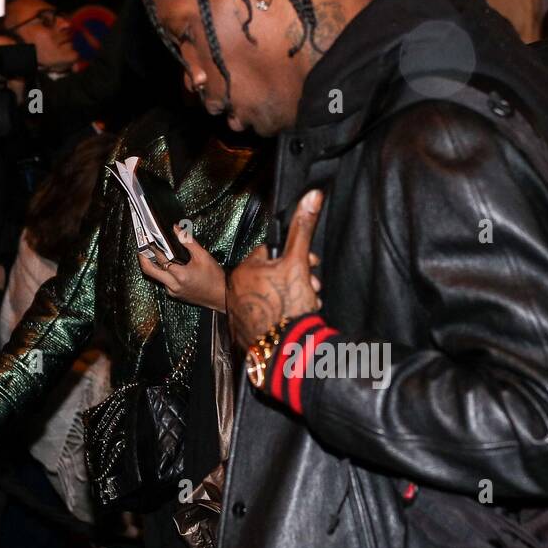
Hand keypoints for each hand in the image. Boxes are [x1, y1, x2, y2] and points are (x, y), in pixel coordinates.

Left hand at [137, 223, 226, 310]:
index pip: (160, 258)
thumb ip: (187, 241)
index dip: (152, 247)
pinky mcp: (175, 295)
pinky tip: (168, 265)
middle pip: (149, 271)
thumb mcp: (203, 256)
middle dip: (143, 258)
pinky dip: (164, 273)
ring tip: (153, 254)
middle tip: (141, 248)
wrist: (222, 297)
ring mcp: (172, 292)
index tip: (148, 239)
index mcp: (179, 275)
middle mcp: (173, 285)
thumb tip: (176, 229)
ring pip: (157, 277)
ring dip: (154, 265)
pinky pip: (165, 282)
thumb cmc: (215, 277)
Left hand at [226, 189, 322, 346]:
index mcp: (244, 271)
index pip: (268, 254)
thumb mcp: (299, 262)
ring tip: (304, 305)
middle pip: (269, 276)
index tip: (306, 265)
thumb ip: (303, 228)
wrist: (287, 350)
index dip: (292, 257)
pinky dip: (279, 317)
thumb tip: (311, 197)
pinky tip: (293, 321)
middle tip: (310, 287)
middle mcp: (236, 292)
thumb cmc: (289, 308)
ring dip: (290, 299)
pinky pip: (264, 318)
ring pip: (268, 297)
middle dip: (293, 280)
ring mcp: (239, 314)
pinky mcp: (245, 333)